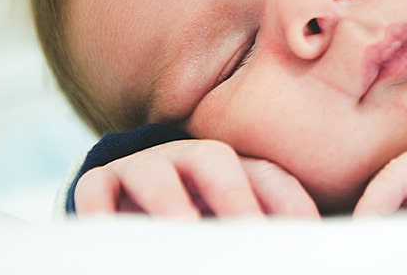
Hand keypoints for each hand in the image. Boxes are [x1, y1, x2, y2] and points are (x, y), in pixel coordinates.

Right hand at [74, 139, 318, 219]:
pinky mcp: (100, 186)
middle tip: (250, 229)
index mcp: (234, 171)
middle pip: (214, 160)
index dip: (287, 201)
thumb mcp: (232, 224)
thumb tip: (310, 247)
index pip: (267, 177)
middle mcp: (190, 162)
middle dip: (233, 194)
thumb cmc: (202, 222)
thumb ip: (263, 233)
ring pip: (154, 172)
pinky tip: (107, 231)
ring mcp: (143, 170)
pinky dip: (99, 209)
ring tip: (183, 227)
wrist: (128, 206)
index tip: (306, 232)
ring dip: (169, 199)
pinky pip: (96, 189)